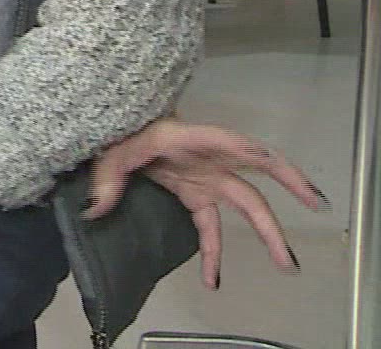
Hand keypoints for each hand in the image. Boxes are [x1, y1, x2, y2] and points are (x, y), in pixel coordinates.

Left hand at [88, 119, 323, 289]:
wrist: (118, 130)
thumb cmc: (123, 131)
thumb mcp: (113, 150)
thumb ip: (107, 177)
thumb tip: (96, 208)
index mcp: (196, 140)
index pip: (237, 146)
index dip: (264, 159)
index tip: (286, 171)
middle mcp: (211, 160)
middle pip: (256, 175)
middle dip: (290, 187)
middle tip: (317, 205)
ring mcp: (207, 178)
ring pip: (246, 205)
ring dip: (267, 233)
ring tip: (287, 265)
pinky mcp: (196, 194)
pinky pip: (212, 227)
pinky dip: (214, 253)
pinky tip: (214, 281)